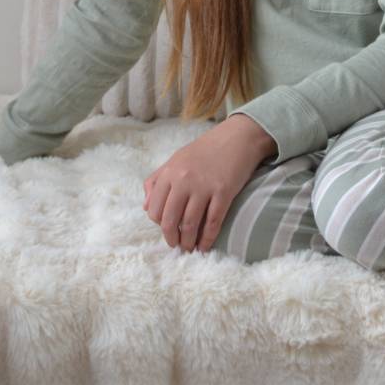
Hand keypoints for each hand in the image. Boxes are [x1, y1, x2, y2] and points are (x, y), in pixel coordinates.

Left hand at [143, 115, 274, 253]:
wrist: (238, 137)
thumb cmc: (207, 149)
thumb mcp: (177, 158)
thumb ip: (157, 179)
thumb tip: (146, 206)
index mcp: (170, 172)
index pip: (154, 209)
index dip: (158, 224)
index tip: (166, 230)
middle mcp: (184, 180)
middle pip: (169, 220)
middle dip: (171, 238)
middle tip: (176, 245)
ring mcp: (204, 187)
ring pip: (189, 224)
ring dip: (188, 242)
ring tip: (189, 248)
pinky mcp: (223, 192)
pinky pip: (212, 222)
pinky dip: (207, 238)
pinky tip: (205, 245)